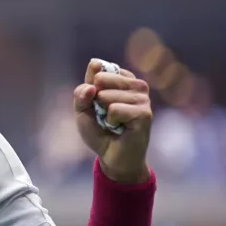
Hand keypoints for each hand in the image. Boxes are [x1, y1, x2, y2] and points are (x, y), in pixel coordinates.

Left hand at [73, 59, 152, 184]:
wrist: (111, 157)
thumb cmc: (99, 131)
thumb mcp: (82, 109)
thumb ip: (81, 93)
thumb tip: (91, 86)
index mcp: (123, 78)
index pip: (97, 68)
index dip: (89, 89)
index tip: (97, 103)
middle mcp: (136, 85)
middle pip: (101, 79)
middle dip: (95, 101)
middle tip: (105, 115)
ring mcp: (143, 98)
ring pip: (106, 95)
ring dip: (103, 113)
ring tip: (114, 123)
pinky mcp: (144, 113)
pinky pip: (114, 109)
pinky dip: (110, 121)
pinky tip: (120, 128)